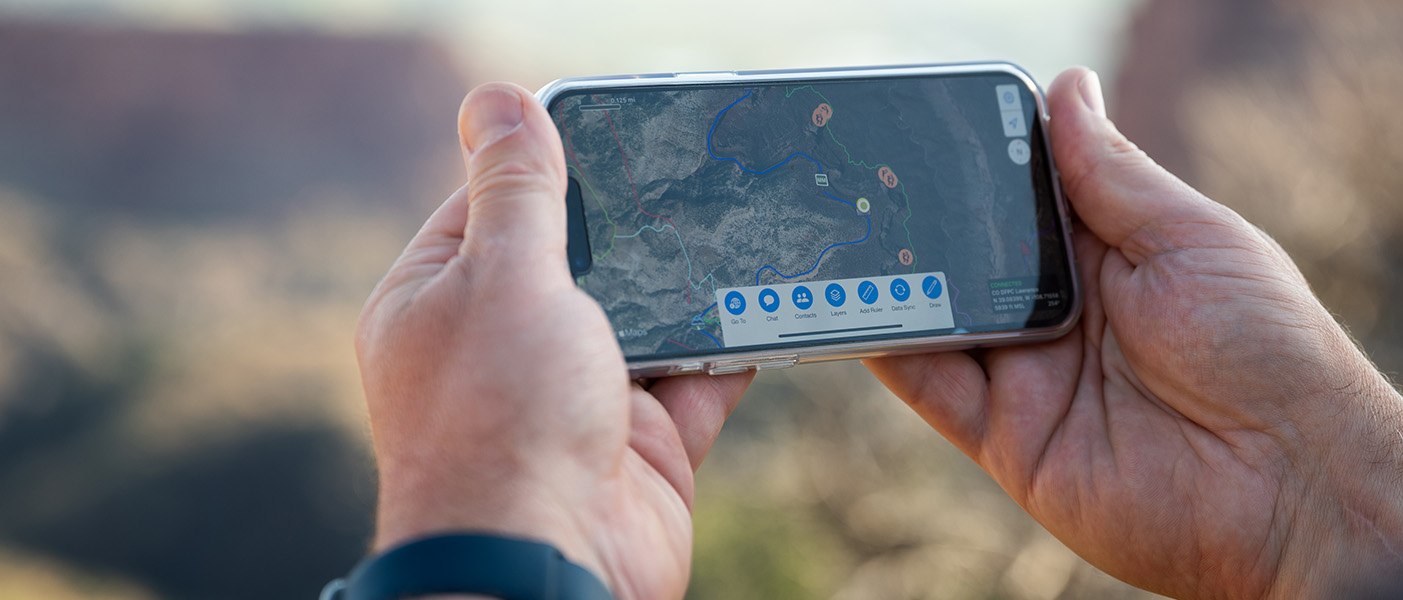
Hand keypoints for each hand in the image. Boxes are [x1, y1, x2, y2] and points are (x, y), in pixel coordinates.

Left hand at [355, 83, 752, 599]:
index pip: (490, 209)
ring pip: (644, 318)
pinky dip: (728, 349)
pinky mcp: (641, 441)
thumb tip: (498, 100)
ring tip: (736, 228)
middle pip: (580, 261)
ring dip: (687, 287)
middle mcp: (503, 349)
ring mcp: (574, 398)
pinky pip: (695, 379)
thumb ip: (519, 190)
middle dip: (635, 228)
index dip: (547, 167)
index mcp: (439, 304)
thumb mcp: (505, 276)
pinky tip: (761, 306)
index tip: (613, 130)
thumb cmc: (499, 423)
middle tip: (691, 177)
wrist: (549, 565)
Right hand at [865, 68, 1402, 599]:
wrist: (1293, 485)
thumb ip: (1111, 174)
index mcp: (1111, 256)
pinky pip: (935, 389)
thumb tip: (1066, 87)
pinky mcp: (1010, 439)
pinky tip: (858, 308)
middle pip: (972, 258)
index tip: (926, 126)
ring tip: (848, 235)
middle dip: (923, 223)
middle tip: (866, 180)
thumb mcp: (1189, 239)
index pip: (1024, 200)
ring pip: (942, 318)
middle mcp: (1062, 314)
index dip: (981, 166)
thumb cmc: (1265, 347)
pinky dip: (892, 349)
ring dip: (896, 282)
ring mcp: (1032, 377)